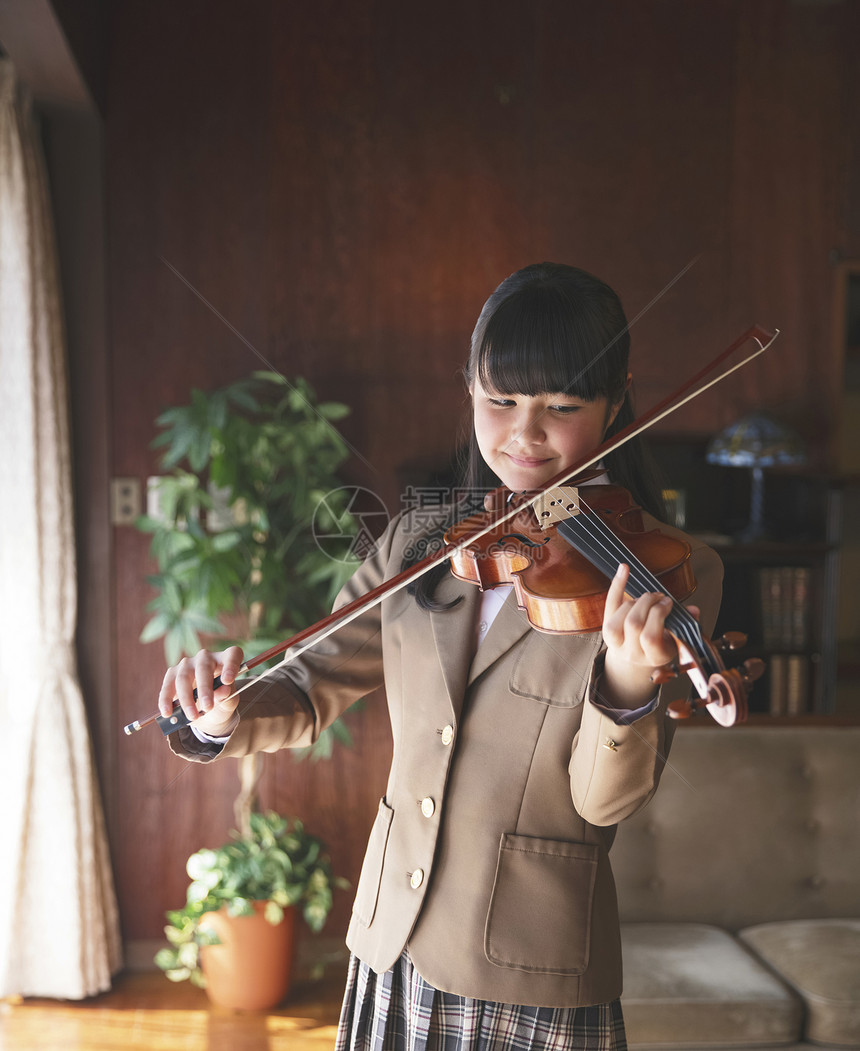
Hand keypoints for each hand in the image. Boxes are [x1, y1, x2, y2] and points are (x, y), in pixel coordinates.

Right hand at [157, 646, 244, 736]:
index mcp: (226, 660)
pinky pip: (167, 687)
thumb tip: (223, 691)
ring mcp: (187, 665)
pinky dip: (166, 701)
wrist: (206, 713)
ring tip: (192, 716)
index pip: (232, 654)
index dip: (231, 665)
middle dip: (204, 689)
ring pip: (183, 678)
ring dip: (187, 699)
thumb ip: (228, 697)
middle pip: (204, 668)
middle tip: (207, 707)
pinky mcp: (172, 674)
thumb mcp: (228, 703)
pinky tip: (167, 712)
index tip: (228, 680)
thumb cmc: (221, 702)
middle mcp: (206, 658)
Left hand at [600, 564, 695, 708]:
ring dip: (634, 600)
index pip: (650, 637)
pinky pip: (609, 605)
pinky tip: (624, 569)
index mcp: (653, 657)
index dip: (658, 615)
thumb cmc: (661, 645)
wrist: (637, 657)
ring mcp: (616, 643)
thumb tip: (693, 610)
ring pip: (618, 617)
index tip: (668, 603)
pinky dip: (617, 585)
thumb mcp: (677, 640)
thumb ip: (685, 624)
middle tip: (658, 596)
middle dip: (647, 603)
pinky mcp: (606, 629)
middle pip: (633, 623)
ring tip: (647, 598)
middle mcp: (632, 652)